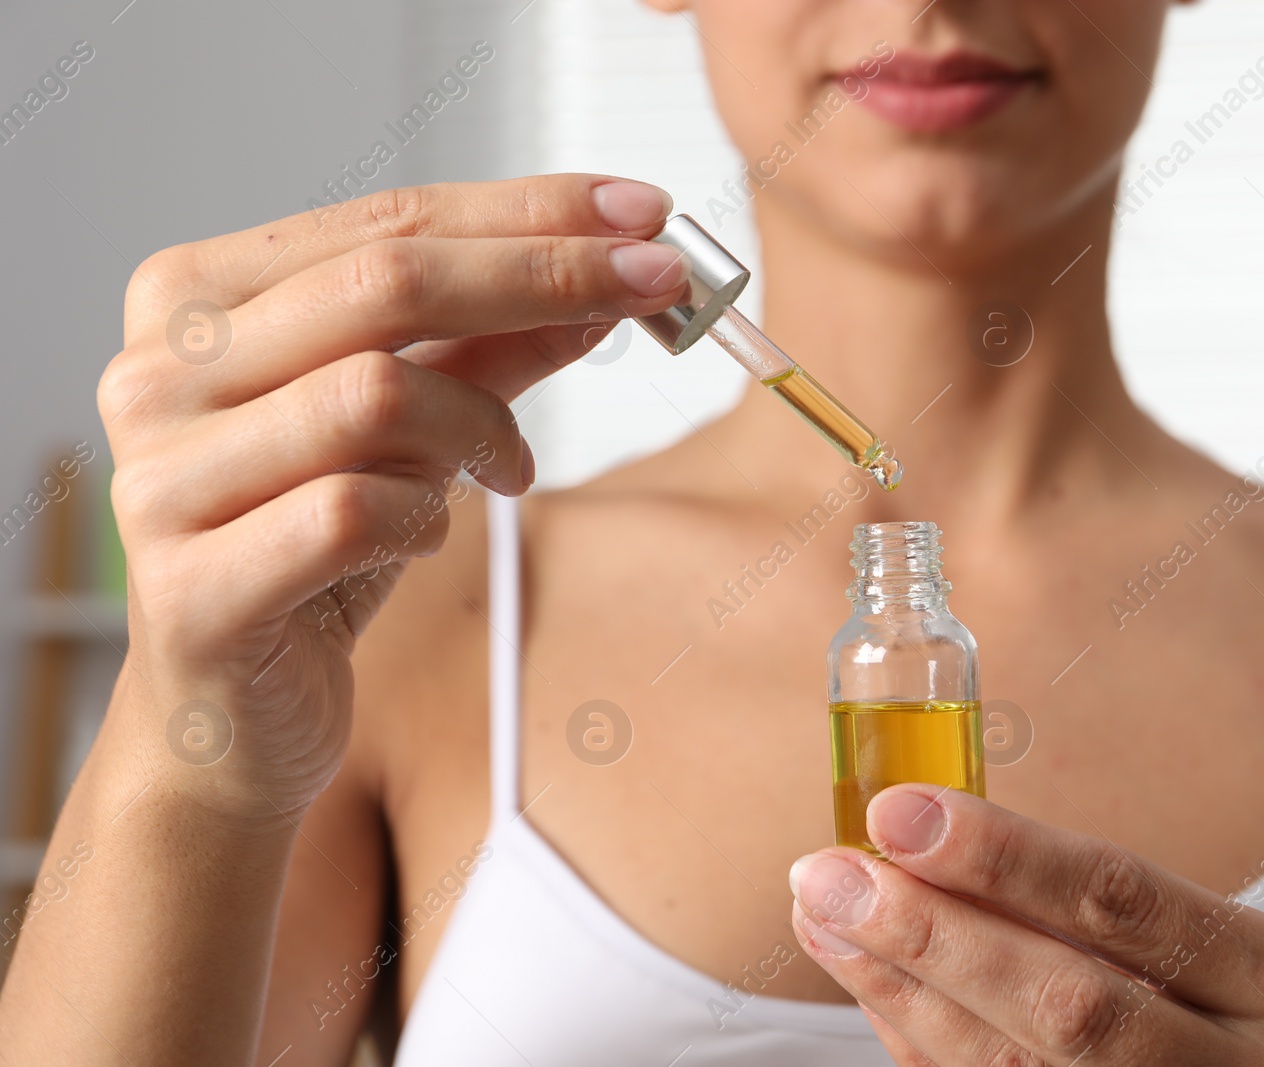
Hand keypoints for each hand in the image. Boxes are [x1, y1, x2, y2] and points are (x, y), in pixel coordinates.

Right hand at [99, 174, 688, 819]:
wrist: (231, 717)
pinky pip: (355, 514)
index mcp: (194, 302)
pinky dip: (427, 518)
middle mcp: (156, 373)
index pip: (386, 222)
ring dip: (481, 425)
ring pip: (376, 393)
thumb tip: (602, 279)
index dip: (528, 212)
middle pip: (385, 284)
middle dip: (546, 275)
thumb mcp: (415, 431)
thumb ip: (490, 350)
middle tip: (657, 285)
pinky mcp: (193, 589)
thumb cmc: (315, 555)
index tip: (644, 211)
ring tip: (510, 469)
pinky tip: (429, 535)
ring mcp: (160, 480)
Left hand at [789, 784, 1263, 1064]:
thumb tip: (916, 836)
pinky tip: (869, 981)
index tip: (899, 812)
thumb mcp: (1200, 942)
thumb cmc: (1215, 1009)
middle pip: (1065, 1007)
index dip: (1001, 856)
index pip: (1123, 903)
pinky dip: (916, 1040)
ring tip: (825, 917)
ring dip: (899, 989)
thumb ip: (1079, 899)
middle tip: (831, 875)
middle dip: (931, 935)